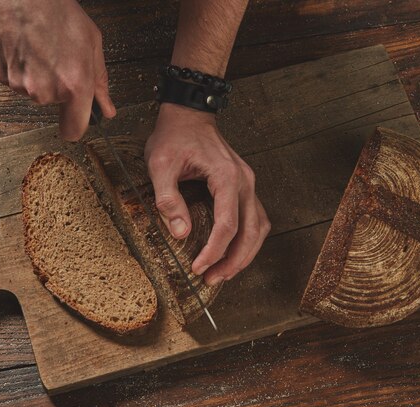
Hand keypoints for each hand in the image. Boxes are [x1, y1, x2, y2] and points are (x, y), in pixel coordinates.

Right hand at [0, 0, 115, 139]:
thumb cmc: (56, 11)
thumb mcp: (92, 44)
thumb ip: (100, 83)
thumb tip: (106, 109)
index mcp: (74, 84)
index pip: (74, 130)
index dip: (77, 126)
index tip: (77, 119)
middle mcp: (46, 91)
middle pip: (55, 106)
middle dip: (60, 89)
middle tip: (60, 60)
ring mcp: (23, 86)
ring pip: (36, 93)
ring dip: (40, 78)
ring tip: (43, 50)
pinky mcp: (4, 77)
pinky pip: (19, 83)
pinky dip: (23, 70)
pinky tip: (27, 49)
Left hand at [145, 103, 270, 285]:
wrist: (189, 114)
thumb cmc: (174, 136)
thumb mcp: (160, 164)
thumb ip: (168, 198)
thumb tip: (181, 234)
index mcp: (226, 176)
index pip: (228, 223)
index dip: (215, 251)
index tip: (198, 268)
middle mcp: (245, 181)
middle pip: (251, 231)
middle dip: (233, 260)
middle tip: (212, 279)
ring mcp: (249, 184)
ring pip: (258, 228)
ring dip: (244, 254)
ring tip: (222, 273)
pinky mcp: (245, 187)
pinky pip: (255, 219)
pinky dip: (247, 240)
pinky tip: (232, 253)